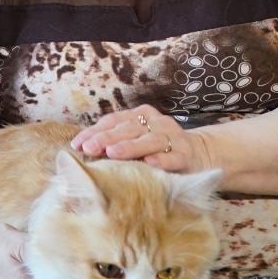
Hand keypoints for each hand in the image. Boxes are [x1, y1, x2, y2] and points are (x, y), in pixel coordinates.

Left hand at [72, 105, 212, 173]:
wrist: (200, 154)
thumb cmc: (158, 149)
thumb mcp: (137, 140)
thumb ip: (114, 141)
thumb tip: (83, 148)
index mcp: (141, 116)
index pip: (113, 120)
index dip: (95, 131)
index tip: (77, 144)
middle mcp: (156, 123)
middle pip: (128, 128)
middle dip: (107, 138)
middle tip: (89, 148)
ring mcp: (173, 138)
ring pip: (149, 140)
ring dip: (130, 147)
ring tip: (113, 153)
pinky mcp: (186, 155)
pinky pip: (173, 157)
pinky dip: (161, 159)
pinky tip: (150, 162)